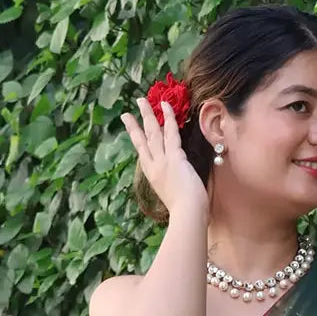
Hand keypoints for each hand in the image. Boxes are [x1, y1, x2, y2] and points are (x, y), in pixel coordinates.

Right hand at [120, 98, 207, 215]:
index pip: (143, 154)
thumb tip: (180, 179)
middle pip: (143, 140)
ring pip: (153, 133)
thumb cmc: (184, 212)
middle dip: (136, 124)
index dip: (136, 139)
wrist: (187, 215)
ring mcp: (163, 161)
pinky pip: (171, 132)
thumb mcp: (174, 196)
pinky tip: (166, 105)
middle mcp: (154, 166)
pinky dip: (169, 118)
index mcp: (153, 177)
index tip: (130, 129)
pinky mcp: (175, 157)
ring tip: (142, 100)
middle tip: (129, 111)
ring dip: (147, 115)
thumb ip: (173, 184)